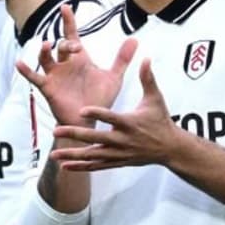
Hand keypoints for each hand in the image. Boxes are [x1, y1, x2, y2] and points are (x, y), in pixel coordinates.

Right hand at [18, 4, 136, 126]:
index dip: (68, 21)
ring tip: (47, 45)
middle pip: (61, 46)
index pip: (72, 35)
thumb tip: (135, 39)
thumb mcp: (113, 77)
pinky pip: (35, 77)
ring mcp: (55, 75)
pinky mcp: (48, 87)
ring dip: (45, 51)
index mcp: (79, 59)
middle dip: (66, 43)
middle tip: (76, 48)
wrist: (90, 120)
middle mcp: (65, 64)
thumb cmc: (99, 98)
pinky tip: (20, 63)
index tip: (65, 7)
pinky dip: (26, 70)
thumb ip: (122, 59)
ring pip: (46, 58)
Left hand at [51, 59, 182, 170]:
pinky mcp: (117, 162)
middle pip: (95, 138)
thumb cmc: (161, 120)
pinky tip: (65, 165)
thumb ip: (148, 78)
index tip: (82, 110)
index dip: (97, 114)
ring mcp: (118, 153)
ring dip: (73, 155)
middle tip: (57, 129)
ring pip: (92, 156)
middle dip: (75, 134)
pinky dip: (81, 166)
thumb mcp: (155, 98)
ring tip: (54, 153)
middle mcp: (122, 140)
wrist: (170, 148)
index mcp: (130, 123)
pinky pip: (96, 166)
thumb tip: (146, 58)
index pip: (111, 117)